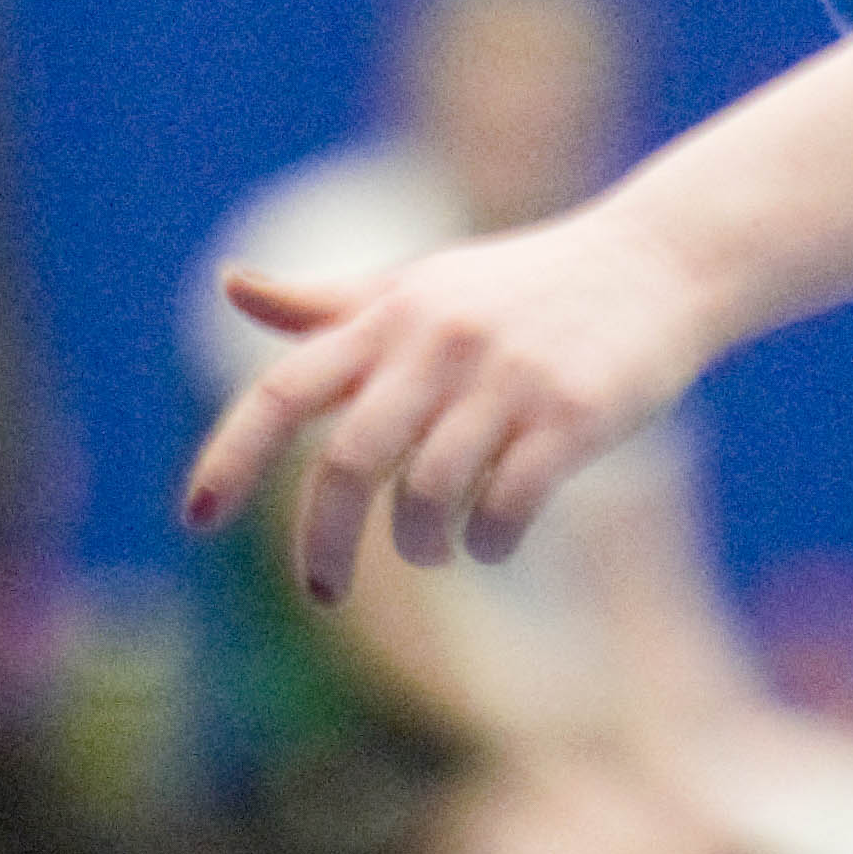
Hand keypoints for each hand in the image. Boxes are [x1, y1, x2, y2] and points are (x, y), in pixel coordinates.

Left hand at [181, 202, 725, 605]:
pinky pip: (506, 506)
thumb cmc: (525, 286)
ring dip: (420, 543)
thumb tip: (230, 288)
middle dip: (326, 542)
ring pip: (428, 494)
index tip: (194, 520)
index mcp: (389, 313)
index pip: (285, 388)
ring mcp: (508, 377)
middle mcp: (438, 342)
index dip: (230, 455)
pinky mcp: (573, 413)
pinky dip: (490, 540)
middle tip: (323, 591)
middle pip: (351, 462)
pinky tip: (494, 535)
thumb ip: (330, 306)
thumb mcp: (422, 283)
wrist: (658, 262)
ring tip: (435, 545)